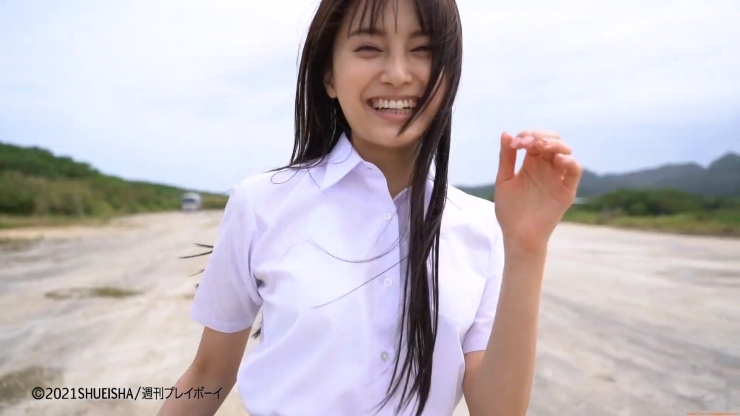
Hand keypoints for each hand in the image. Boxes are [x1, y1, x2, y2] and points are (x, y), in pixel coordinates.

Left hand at [494, 130, 582, 254]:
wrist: (517, 235)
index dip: (527, 136)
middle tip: (527, 142)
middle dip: (541, 136)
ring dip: (555, 144)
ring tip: (540, 146)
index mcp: (531, 164)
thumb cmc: (509, 210)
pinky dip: (570, 162)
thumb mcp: (504, 180)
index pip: (535, 140)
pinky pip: (575, 171)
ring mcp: (557, 178)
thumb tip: (506, 133)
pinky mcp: (567, 190)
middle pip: (552, 142)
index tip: (516, 143)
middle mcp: (546, 168)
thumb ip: (507, 158)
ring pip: (565, 152)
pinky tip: (557, 159)